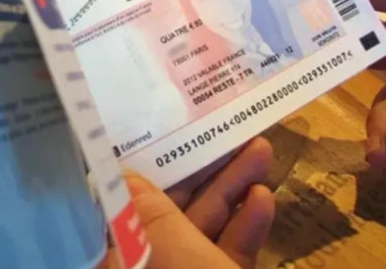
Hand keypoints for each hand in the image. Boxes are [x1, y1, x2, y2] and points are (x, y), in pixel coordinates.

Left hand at [102, 138, 274, 268]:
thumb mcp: (168, 249)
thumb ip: (148, 212)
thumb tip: (124, 176)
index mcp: (121, 256)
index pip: (122, 205)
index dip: (142, 166)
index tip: (161, 129)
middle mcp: (146, 262)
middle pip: (170, 209)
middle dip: (201, 169)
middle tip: (224, 129)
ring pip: (204, 225)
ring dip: (231, 188)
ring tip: (260, 148)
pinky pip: (227, 250)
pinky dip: (245, 226)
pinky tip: (264, 197)